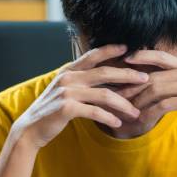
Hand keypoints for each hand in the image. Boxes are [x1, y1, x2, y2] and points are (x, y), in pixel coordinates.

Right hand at [11, 44, 148, 149]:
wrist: (30, 128)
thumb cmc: (51, 110)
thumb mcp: (65, 91)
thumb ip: (81, 82)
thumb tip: (105, 78)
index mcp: (68, 70)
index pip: (93, 55)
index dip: (111, 49)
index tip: (129, 47)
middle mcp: (68, 78)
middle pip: (105, 72)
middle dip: (128, 75)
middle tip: (146, 78)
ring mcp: (67, 92)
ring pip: (104, 94)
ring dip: (123, 103)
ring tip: (135, 112)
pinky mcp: (67, 108)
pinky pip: (95, 111)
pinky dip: (109, 117)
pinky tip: (118, 123)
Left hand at [121, 50, 176, 143]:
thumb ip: (175, 78)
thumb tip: (152, 76)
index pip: (160, 56)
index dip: (141, 56)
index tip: (124, 59)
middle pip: (153, 76)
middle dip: (133, 86)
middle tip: (117, 94)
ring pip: (156, 90)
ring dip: (139, 101)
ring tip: (127, 109)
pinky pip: (163, 105)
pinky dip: (150, 113)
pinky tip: (141, 119)